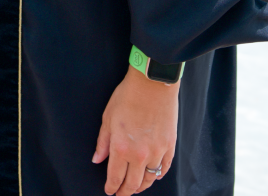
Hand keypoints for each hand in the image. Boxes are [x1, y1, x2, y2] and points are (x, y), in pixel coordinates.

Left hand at [92, 65, 178, 194]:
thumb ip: (103, 142)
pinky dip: (158, 175)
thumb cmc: (127, 96)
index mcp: (121, 148)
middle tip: (121, 194)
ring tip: (136, 187)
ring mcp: (157, 151)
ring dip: (142, 186)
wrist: (152, 83)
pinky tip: (153, 176)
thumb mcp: (108, 118)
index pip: (115, 177)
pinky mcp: (170, 145)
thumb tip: (97, 160)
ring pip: (150, 179)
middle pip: (133, 183)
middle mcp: (139, 154)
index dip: (111, 187)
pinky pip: (164, 168)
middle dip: (125, 191)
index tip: (109, 191)